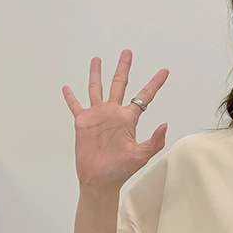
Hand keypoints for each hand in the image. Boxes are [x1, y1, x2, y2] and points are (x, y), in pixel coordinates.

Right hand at [63, 50, 168, 192]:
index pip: (144, 97)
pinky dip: (70, 96)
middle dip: (123, 68)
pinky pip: (75, 106)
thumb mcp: (141, 155)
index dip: (155, 83)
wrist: (99, 180)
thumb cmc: (120, 171)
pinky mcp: (83, 122)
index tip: (164, 71)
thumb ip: (154, 140)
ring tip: (97, 59)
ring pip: (96, 89)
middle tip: (127, 52)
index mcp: (129, 119)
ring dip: (96, 74)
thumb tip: (165, 123)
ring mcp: (98, 116)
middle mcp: (114, 113)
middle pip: (119, 84)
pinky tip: (67, 87)